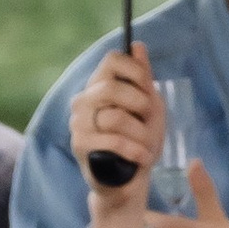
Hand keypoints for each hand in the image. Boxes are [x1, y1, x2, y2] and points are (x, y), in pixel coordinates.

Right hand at [71, 47, 162, 227]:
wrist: (131, 181)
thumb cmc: (140, 141)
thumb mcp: (150, 107)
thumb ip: (143, 78)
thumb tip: (138, 46)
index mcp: (101, 85)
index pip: (112, 60)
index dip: (135, 71)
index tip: (149, 89)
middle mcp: (84, 100)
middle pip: (111, 87)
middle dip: (140, 104)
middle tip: (150, 120)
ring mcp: (78, 122)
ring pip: (115, 116)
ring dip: (140, 133)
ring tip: (147, 145)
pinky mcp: (80, 145)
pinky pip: (111, 140)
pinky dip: (134, 150)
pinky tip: (142, 158)